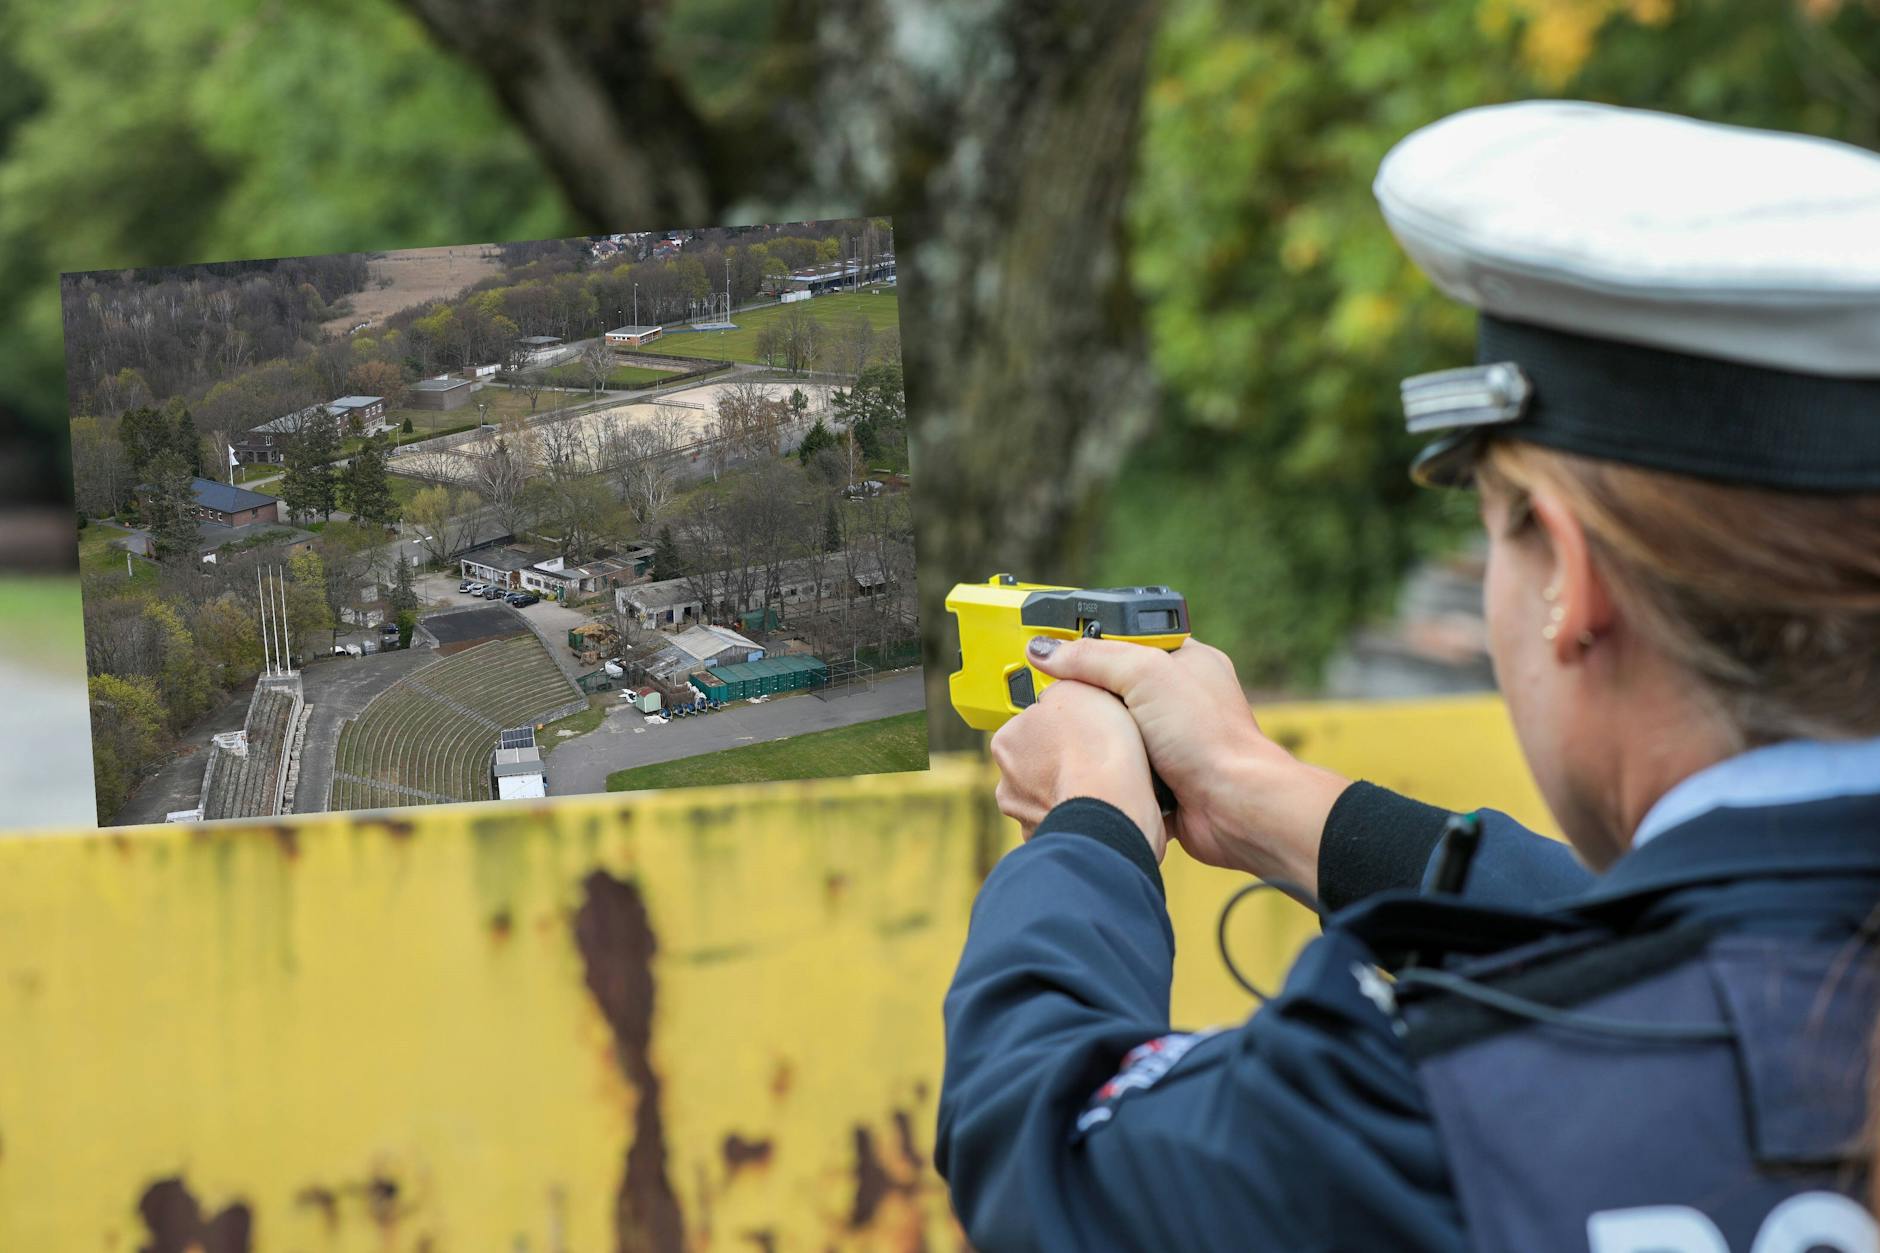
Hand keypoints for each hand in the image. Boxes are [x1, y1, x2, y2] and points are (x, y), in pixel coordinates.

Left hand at [989, 676, 1167, 860]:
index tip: (1081, 724)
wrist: (1114, 810)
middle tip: (1096, 752)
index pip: (1030, 724)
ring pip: (1052, 794)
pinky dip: (1085, 815)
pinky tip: (1107, 807)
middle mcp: (1008, 783)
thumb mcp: (1082, 687)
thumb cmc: (1097, 749)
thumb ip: (1064, 682)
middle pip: (1037, 761)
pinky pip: (1070, 820)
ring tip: (1106, 781)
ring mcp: (1028, 817)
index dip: (1059, 722)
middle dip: (1062, 757)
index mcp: (1007, 741)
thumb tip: (1060, 686)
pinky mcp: (1055, 841)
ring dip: (1073, 788)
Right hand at [1024, 636, 1348, 890]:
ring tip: (1072, 737)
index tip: (1055, 652)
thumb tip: (1044, 650)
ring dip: (1098, 739)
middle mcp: (1179, 699)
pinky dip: (1108, 771)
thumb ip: (1092, 658)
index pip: (1127, 639)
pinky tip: (1094, 769)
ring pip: (1114, 731)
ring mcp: (1171, 740)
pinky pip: (1119, 767)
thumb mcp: (1144, 675)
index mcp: (1185, 661)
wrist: (1231, 807)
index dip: (1091, 644)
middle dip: (1089, 696)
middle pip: (1115, 687)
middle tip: (1056, 697)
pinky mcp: (1162, 778)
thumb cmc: (1207, 736)